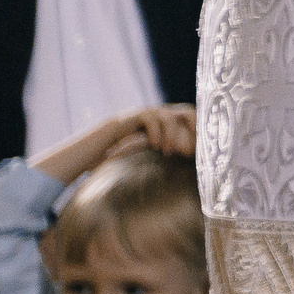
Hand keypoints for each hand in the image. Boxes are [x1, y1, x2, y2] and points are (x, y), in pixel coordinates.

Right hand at [31, 105, 197, 186]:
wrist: (87, 153)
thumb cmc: (116, 163)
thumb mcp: (146, 162)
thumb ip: (164, 162)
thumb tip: (186, 182)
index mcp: (163, 126)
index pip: (190, 120)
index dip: (200, 132)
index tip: (206, 150)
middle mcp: (155, 117)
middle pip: (187, 111)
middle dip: (195, 127)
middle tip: (195, 148)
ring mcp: (142, 115)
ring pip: (169, 115)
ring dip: (173, 134)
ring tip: (170, 152)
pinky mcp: (130, 118)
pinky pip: (151, 117)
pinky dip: (158, 132)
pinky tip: (157, 147)